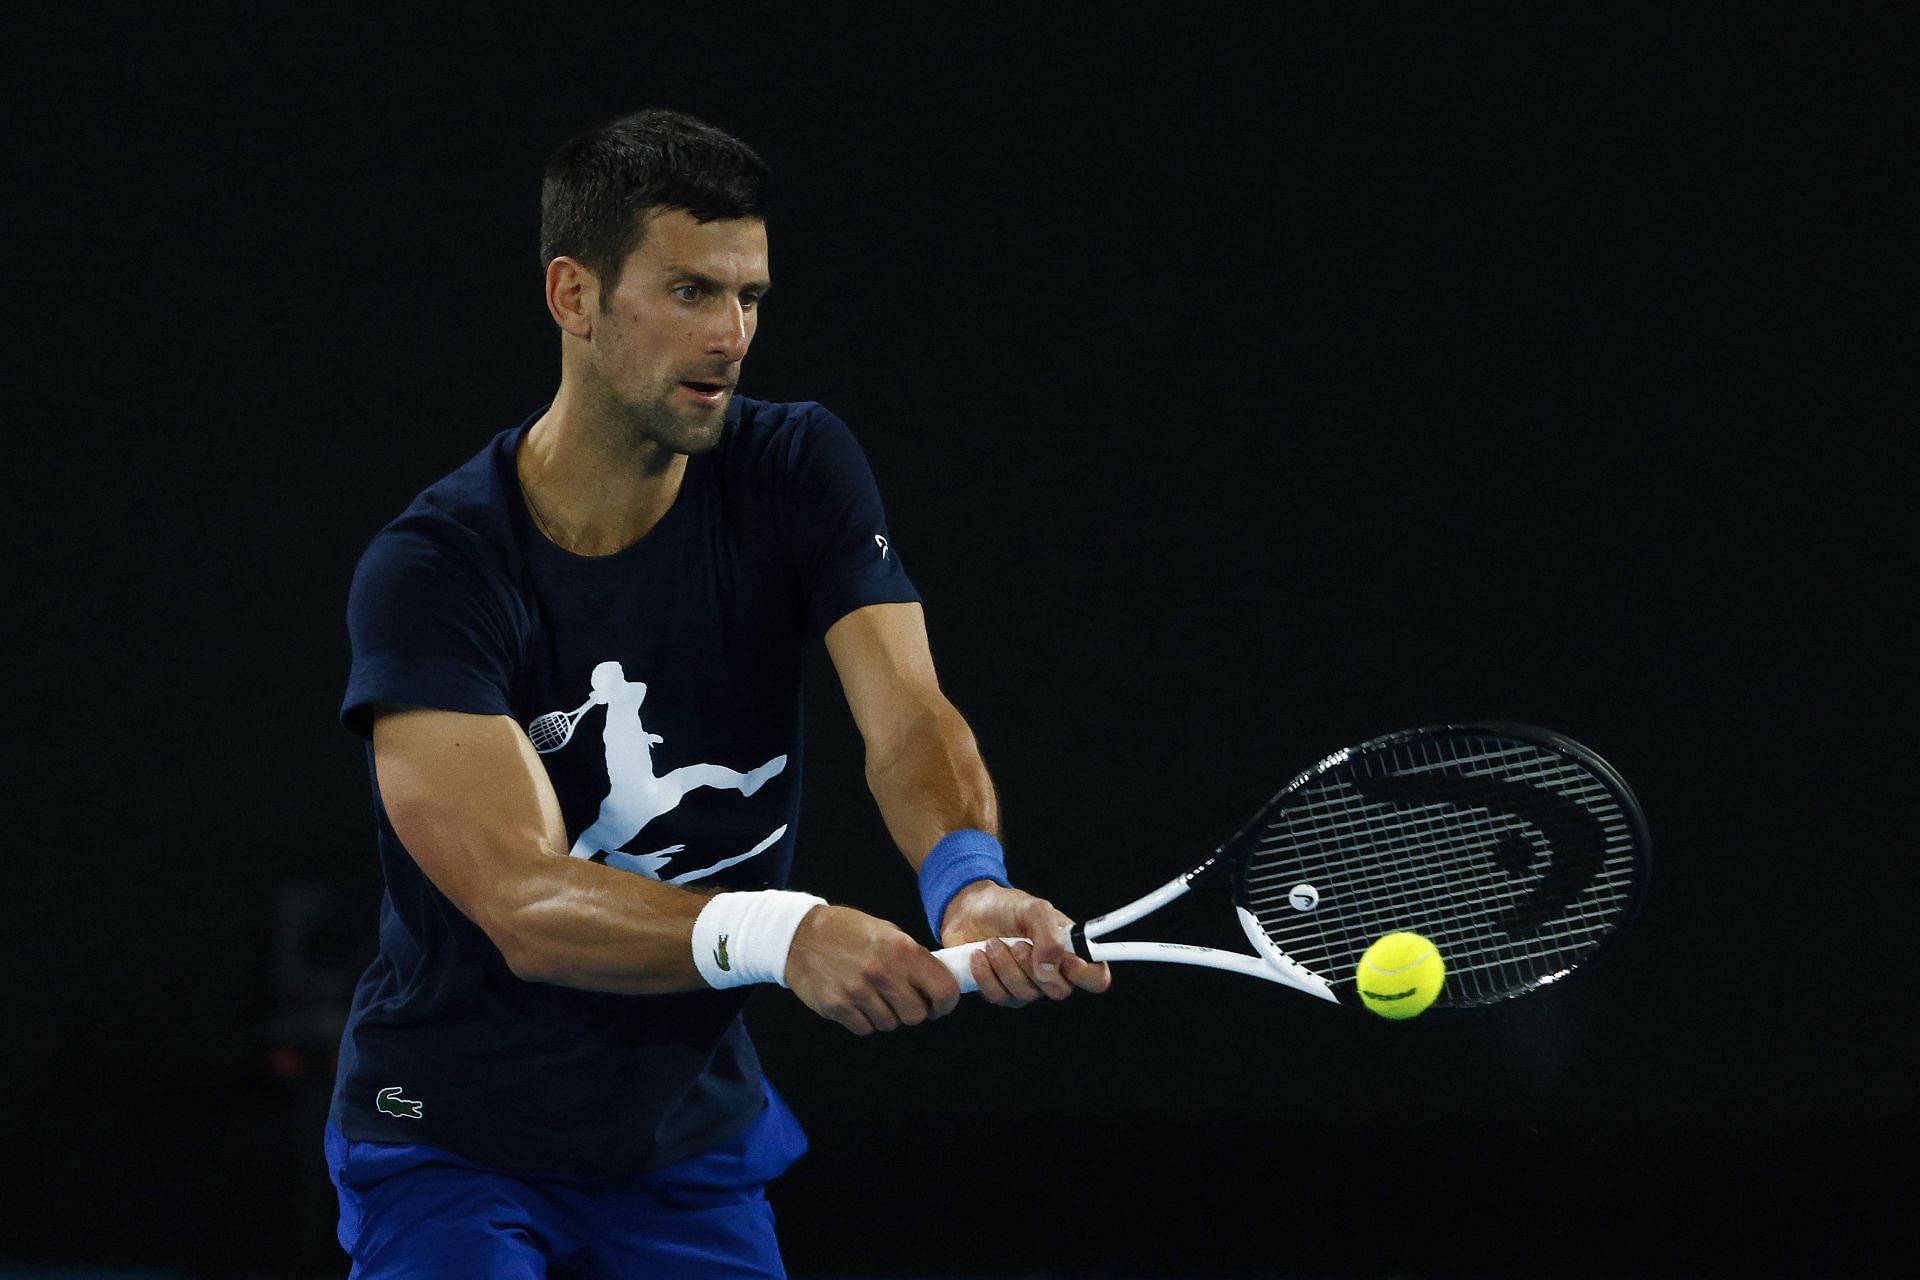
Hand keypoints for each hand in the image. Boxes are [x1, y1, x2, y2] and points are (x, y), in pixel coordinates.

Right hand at [785, 904, 961, 1034]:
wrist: (799, 935)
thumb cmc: (847, 931)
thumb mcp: (888, 932)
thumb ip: (913, 958)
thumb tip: (938, 983)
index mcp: (902, 949)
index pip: (943, 990)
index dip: (946, 1003)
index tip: (939, 1005)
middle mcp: (883, 972)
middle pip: (917, 1015)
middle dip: (914, 1011)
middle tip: (903, 1000)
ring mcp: (858, 991)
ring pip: (890, 1024)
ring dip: (887, 1015)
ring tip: (874, 995)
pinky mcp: (837, 1007)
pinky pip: (865, 1028)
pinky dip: (864, 1020)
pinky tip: (856, 1002)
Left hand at [939, 882, 1112, 1006]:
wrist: (969, 911)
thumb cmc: (1008, 908)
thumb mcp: (1033, 909)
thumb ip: (1049, 935)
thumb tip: (1050, 968)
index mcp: (1070, 951)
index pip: (1096, 977)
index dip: (1088, 975)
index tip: (1069, 961)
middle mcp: (1054, 973)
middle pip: (1060, 991)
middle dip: (1034, 967)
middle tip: (1018, 944)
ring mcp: (1028, 986)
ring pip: (1026, 994)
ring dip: (1005, 966)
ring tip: (992, 942)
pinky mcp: (1002, 993)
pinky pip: (999, 997)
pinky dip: (986, 974)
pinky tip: (978, 955)